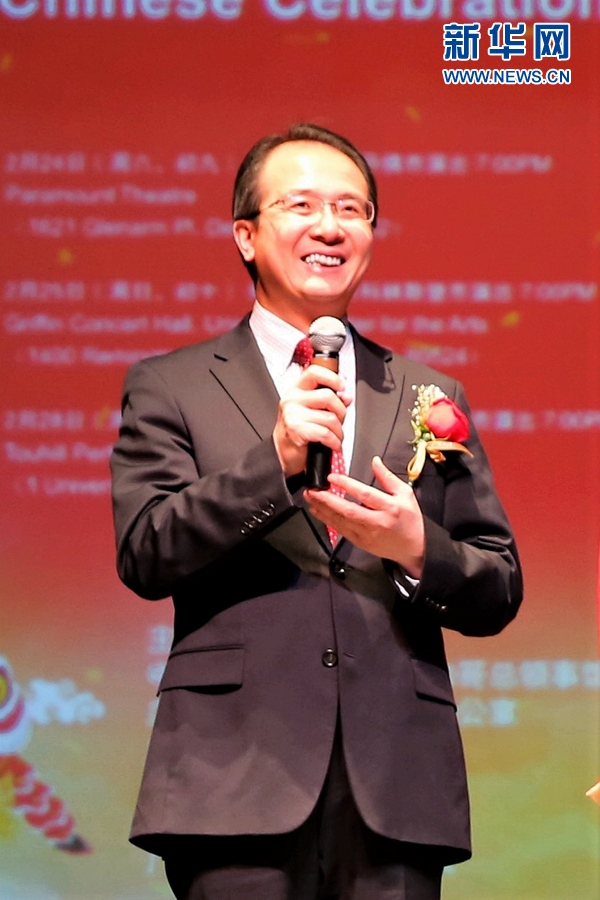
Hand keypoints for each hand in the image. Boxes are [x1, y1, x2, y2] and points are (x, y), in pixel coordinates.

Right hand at [273, 364, 350, 477]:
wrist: (288, 454)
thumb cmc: (300, 431)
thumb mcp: (315, 411)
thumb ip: (331, 401)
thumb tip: (346, 397)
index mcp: (297, 390)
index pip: (314, 372)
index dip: (332, 378)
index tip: (341, 388)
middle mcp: (292, 399)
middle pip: (328, 396)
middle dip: (341, 412)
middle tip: (339, 421)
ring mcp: (291, 414)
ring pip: (329, 418)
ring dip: (338, 432)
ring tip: (335, 436)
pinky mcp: (295, 429)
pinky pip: (325, 433)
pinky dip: (334, 442)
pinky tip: (333, 444)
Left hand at [305, 456, 424, 577]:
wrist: (414, 548)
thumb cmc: (410, 520)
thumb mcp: (405, 494)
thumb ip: (388, 477)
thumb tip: (375, 461)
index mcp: (390, 507)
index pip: (365, 494)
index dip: (347, 485)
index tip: (333, 477)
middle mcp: (377, 522)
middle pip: (348, 510)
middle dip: (327, 500)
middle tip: (313, 490)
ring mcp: (367, 534)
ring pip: (341, 522)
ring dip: (323, 509)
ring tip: (311, 498)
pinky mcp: (361, 542)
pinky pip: (340, 530)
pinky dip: (327, 520)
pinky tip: (318, 511)